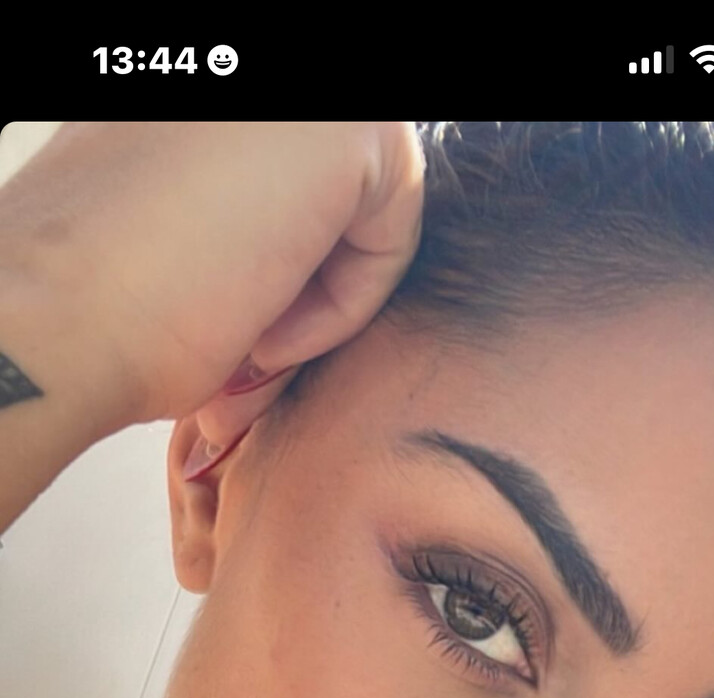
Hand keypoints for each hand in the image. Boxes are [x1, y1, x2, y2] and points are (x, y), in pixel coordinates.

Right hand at [12, 121, 424, 448]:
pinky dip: (344, 305)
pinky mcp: (341, 125)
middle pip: (338, 182)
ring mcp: (297, 94)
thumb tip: (301, 251)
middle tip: (243, 349)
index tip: (229, 320)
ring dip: (322, 294)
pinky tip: (263, 330)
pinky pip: (394, 227)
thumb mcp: (189, 229)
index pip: (293, 170)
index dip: (281, 260)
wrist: (53, 326)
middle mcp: (239, 67)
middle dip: (308, 278)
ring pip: (368, 201)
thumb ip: (250, 209)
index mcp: (201, 88)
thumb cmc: (97, 308)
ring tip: (245, 342)